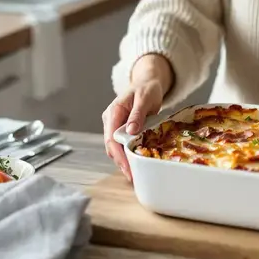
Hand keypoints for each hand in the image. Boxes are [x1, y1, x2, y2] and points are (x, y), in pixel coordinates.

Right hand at [102, 54, 171, 181]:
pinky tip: (135, 163)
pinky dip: (127, 154)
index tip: (127, 166)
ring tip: (134, 174)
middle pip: (111, 146)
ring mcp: (114, 125)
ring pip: (115, 147)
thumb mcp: (144, 98)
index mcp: (113, 112)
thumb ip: (137, 114)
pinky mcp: (121, 130)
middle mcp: (110, 120)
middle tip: (132, 176)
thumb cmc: (146, 88)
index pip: (110, 138)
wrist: (147, 83)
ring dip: (123, 160)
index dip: (118, 154)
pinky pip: (121, 144)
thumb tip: (130, 131)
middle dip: (120, 162)